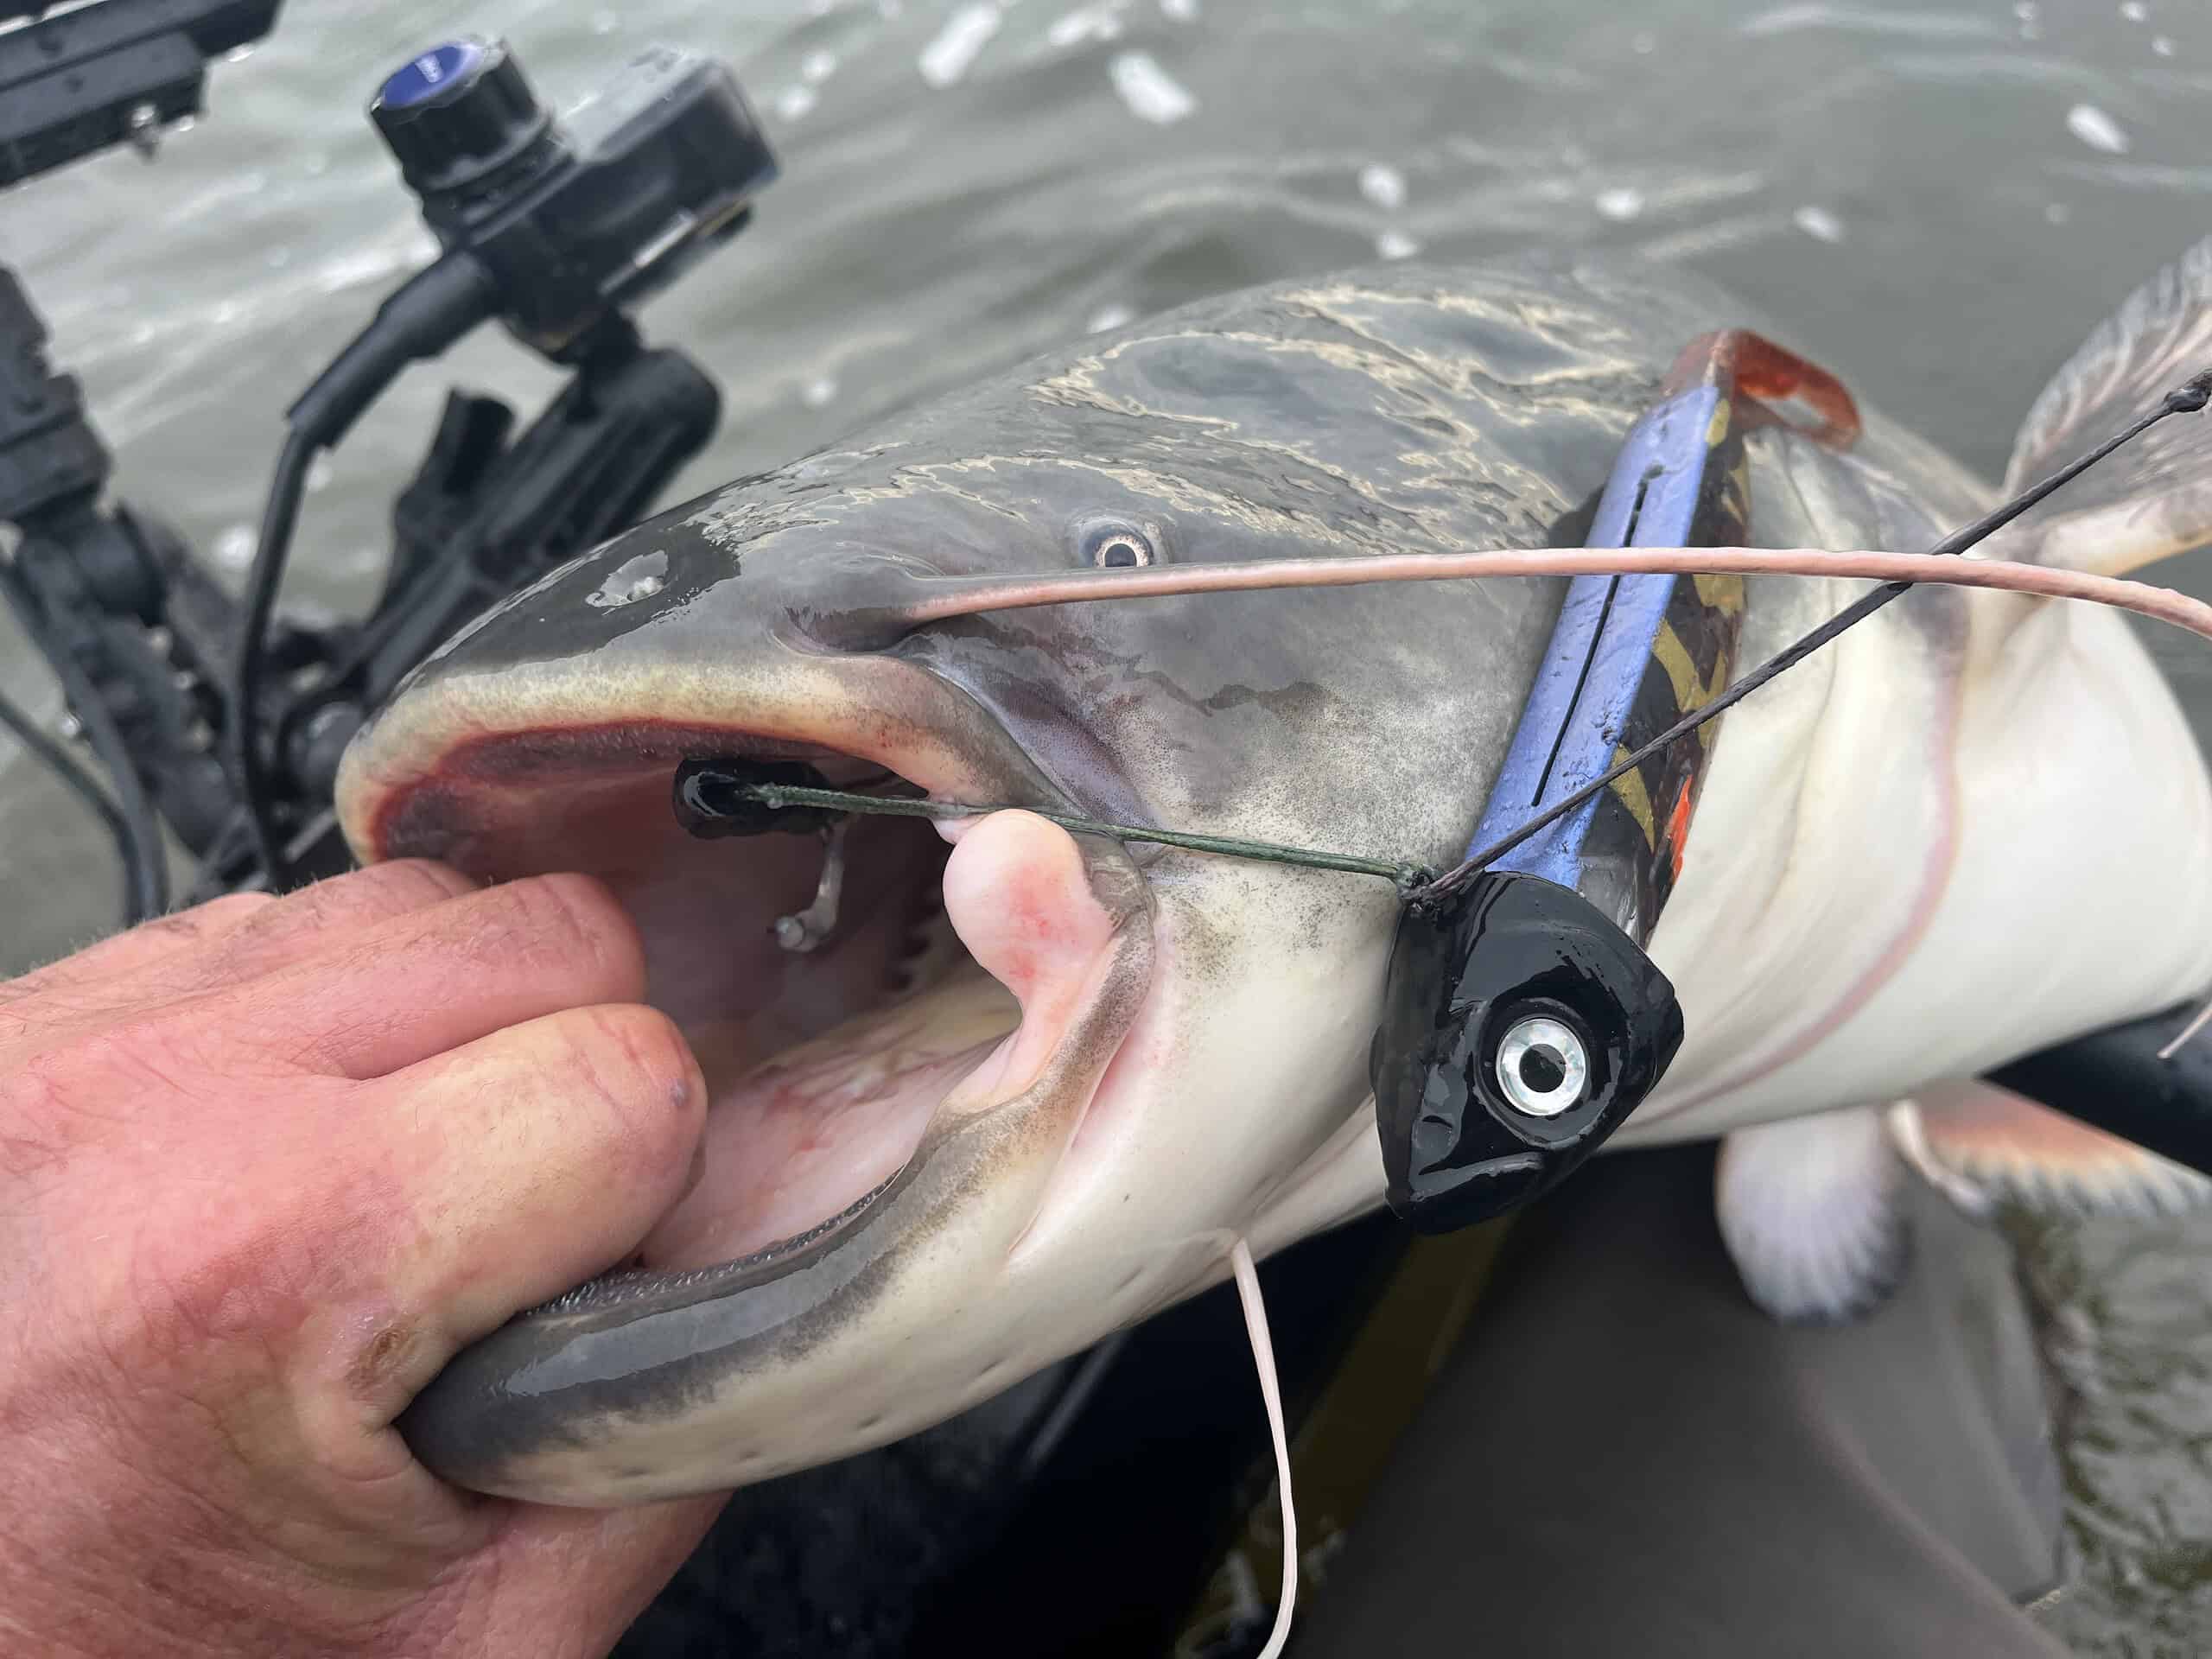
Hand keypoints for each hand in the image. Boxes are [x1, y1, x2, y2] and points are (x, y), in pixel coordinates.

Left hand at [0, 862, 723, 1656]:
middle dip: (584, 1072)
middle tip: (513, 1236)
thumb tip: (782, 1234)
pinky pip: (285, 923)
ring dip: (465, 1025)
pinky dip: (340, 1018)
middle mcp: (148, 1100)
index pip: (631, 1075)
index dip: (661, 1189)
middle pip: (546, 934)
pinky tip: (307, 1155)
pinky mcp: (36, 1011)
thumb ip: (678, 1422)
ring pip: (423, 900)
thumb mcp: (483, 1625)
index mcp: (271, 1255)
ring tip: (401, 1196)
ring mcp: (72, 1036)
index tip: (598, 1281)